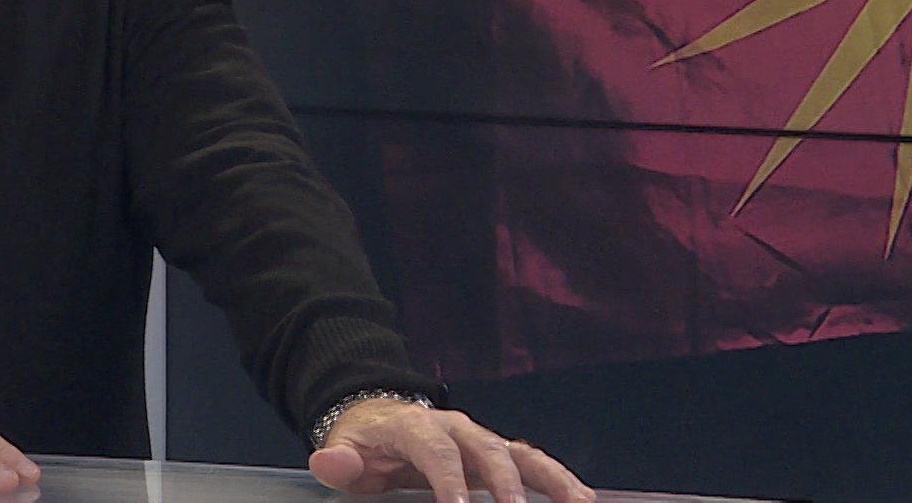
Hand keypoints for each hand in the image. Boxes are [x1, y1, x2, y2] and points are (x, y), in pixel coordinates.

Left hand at [308, 398, 593, 502]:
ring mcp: (481, 439)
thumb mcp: (346, 449)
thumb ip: (340, 460)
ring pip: (521, 455)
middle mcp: (457, 427)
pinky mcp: (498, 453)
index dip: (449, 478)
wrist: (380, 417)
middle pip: (487, 450)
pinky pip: (534, 464)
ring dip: (551, 479)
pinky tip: (583, 499)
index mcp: (417, 426)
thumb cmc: (366, 442)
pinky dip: (560, 480)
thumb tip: (328, 463)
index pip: (436, 449)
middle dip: (505, 484)